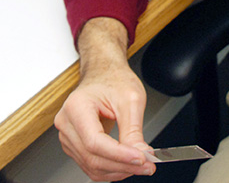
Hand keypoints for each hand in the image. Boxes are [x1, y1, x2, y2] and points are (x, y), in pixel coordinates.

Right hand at [54, 18, 155, 180]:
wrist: (104, 73)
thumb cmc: (114, 79)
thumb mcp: (130, 99)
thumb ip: (133, 130)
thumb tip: (140, 155)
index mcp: (77, 106)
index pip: (95, 142)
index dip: (119, 155)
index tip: (141, 158)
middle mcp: (66, 123)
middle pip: (93, 157)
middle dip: (123, 165)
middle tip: (147, 165)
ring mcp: (68, 136)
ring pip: (92, 166)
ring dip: (118, 170)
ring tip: (141, 164)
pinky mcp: (74, 145)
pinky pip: (91, 165)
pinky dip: (111, 168)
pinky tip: (127, 164)